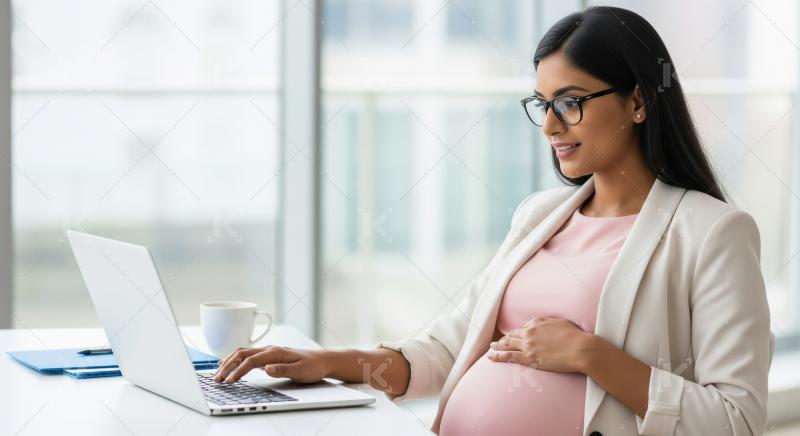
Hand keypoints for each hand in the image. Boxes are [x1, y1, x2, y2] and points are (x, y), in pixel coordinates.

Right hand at [213, 345, 328, 383]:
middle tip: (216, 379)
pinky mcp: (269, 356)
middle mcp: (269, 349)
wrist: (322, 360)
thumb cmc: (312, 366)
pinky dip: (235, 360)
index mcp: (275, 352)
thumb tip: (266, 368)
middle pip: (242, 354)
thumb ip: (283, 370)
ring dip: (229, 362)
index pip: (251, 361)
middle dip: (227, 366)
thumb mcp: (300, 370)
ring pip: (243, 353)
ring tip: (218, 373)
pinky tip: (229, 365)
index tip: (229, 381)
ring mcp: (268, 352)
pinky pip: (247, 356)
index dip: (238, 371)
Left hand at [487, 316, 594, 373]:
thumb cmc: (576, 337)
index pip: (523, 327)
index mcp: (537, 322)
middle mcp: (530, 332)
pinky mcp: (529, 357)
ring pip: (507, 344)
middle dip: (504, 338)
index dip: (519, 333)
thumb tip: (546, 326)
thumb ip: (550, 324)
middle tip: (497, 341)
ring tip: (491, 347)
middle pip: (512, 335)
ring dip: (497, 345)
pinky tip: (490, 356)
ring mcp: (528, 345)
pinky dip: (498, 356)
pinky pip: (508, 356)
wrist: (580, 349)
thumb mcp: (562, 323)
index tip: (516, 336)